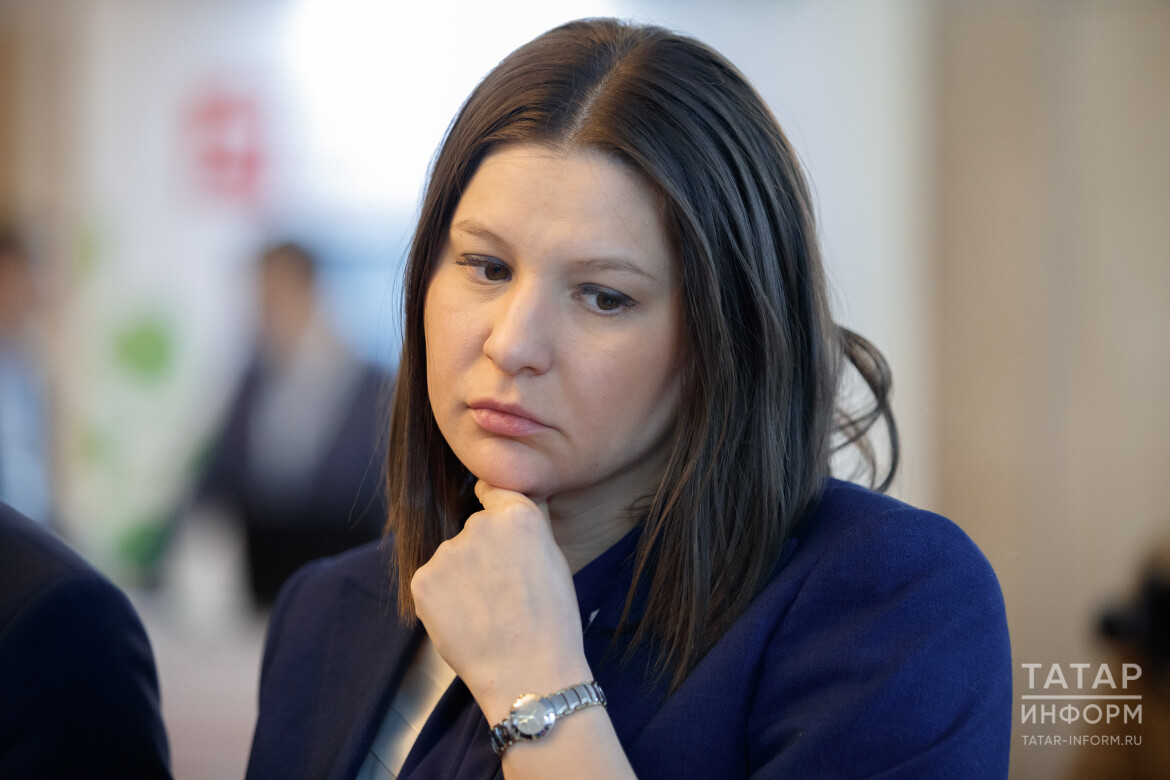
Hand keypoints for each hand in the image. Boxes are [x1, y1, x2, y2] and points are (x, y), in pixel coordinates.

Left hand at [410, 480, 592, 721]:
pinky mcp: (422, 580)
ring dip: (461, 579)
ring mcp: (447, 552)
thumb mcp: (555, 559)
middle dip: (482, 554)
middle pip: (473, 531)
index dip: (496, 515)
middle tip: (503, 593)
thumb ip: (530, 524)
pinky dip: (443, 600)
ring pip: (452, 559)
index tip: (500, 538)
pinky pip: (433, 583)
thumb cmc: (552, 620)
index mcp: (517, 514)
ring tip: (487, 614)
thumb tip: (511, 496)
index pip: (493, 491)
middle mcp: (478, 524)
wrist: (529, 673)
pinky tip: (467, 622)